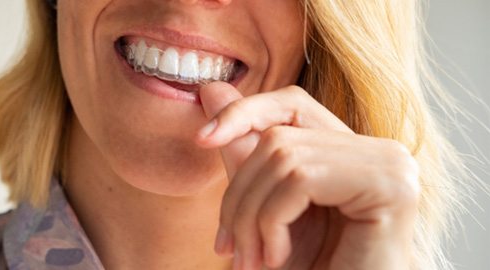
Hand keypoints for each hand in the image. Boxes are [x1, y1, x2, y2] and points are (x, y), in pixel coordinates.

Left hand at [195, 82, 419, 269]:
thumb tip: (210, 89)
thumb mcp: (265, 205)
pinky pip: (300, 180)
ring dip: (252, 218)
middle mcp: (379, 151)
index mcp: (352, 152)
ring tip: (252, 260)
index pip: (292, 103)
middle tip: (230, 249)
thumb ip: (242, 148)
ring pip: (283, 157)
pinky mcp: (390, 187)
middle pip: (278, 137)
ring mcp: (390, 165)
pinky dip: (272, 222)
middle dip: (239, 196)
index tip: (201, 139)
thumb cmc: (310, 267)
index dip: (244, 112)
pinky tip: (277, 256)